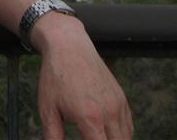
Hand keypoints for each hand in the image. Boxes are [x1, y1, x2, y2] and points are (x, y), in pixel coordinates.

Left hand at [33, 12, 132, 139]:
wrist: (69, 46)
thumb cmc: (56, 76)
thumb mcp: (47, 109)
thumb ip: (53, 136)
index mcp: (90, 118)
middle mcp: (109, 112)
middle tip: (90, 139)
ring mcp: (118, 104)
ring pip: (126, 137)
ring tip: (97, 138)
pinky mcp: (121, 97)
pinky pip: (128, 125)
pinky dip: (122, 135)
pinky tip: (109, 135)